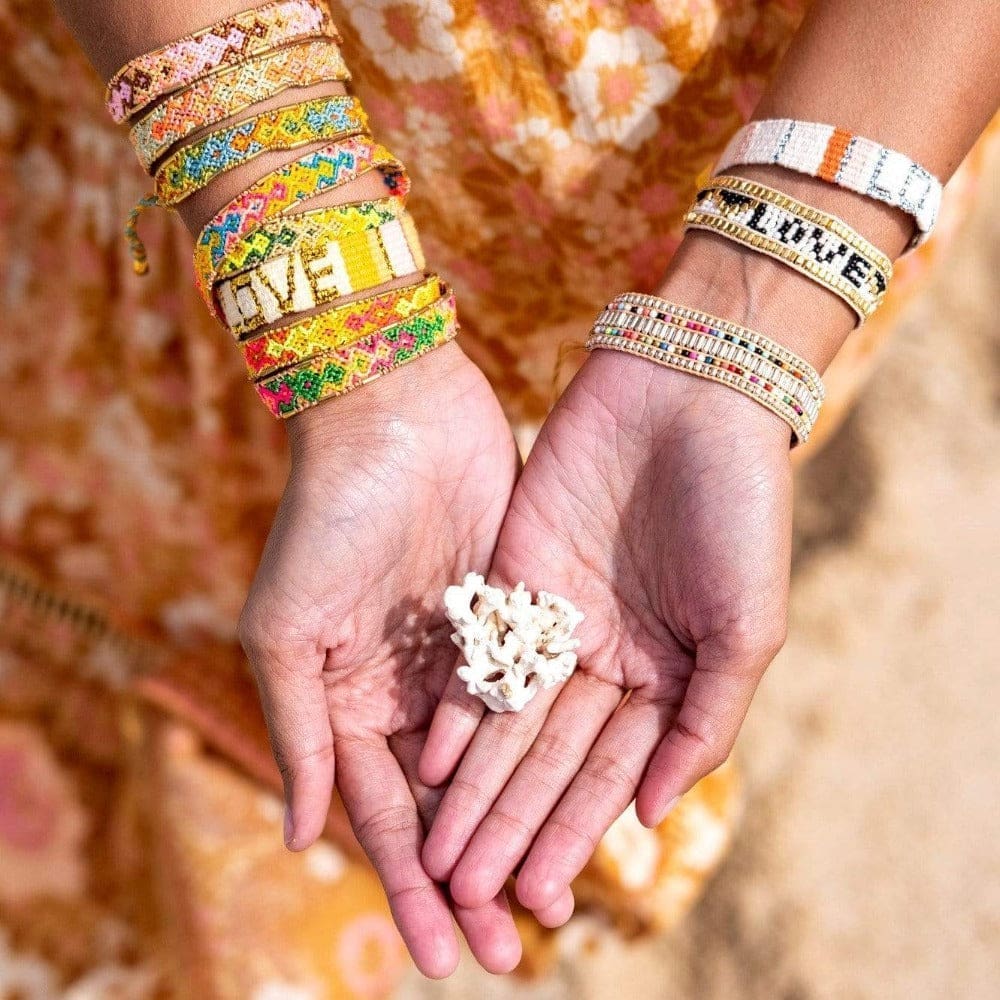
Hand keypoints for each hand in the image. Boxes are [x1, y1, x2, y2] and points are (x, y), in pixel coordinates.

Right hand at [237, 343, 565, 976]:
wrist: (392, 415)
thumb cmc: (326, 519)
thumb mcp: (287, 631)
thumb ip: (300, 733)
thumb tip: (301, 841)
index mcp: (350, 702)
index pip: (385, 815)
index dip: (413, 886)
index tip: (442, 954)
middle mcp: (412, 690)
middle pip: (450, 806)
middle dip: (478, 876)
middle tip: (517, 950)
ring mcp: (468, 654)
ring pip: (502, 763)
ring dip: (524, 828)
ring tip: (559, 896)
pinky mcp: (517, 613)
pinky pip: (540, 696)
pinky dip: (557, 751)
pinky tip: (588, 798)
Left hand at [419, 345, 792, 913]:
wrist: (688, 394)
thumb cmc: (740, 508)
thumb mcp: (747, 627)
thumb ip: (704, 723)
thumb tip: (653, 814)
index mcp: (666, 676)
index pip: (610, 773)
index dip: (573, 832)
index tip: (537, 894)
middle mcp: (607, 657)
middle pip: (549, 757)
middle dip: (511, 823)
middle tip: (468, 892)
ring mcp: (556, 616)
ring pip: (507, 718)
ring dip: (476, 786)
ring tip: (439, 851)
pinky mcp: (513, 573)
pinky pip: (479, 652)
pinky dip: (458, 707)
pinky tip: (430, 761)